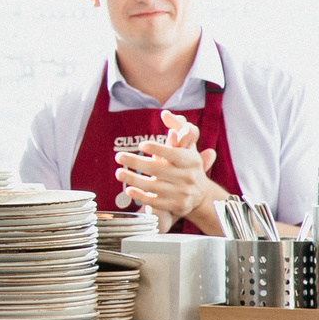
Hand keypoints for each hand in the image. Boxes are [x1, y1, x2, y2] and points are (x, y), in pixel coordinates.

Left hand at [115, 114, 219, 230]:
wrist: (201, 194)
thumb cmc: (187, 165)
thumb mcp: (186, 147)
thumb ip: (178, 129)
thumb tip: (166, 113)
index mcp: (191, 160)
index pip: (174, 154)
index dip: (158, 149)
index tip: (142, 145)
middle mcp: (188, 177)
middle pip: (159, 170)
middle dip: (136, 163)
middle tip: (119, 156)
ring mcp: (183, 193)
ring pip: (154, 186)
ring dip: (134, 179)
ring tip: (119, 173)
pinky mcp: (176, 206)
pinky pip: (156, 202)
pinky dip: (141, 196)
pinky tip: (129, 190)